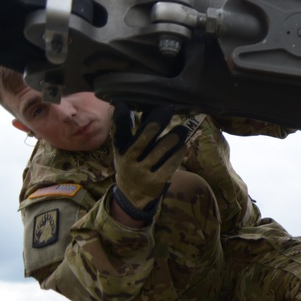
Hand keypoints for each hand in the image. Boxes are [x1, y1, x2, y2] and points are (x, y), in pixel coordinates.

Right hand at [111, 104, 191, 221]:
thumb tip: (138, 106)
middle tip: (167, 108)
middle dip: (155, 123)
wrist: (132, 196)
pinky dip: (177, 153)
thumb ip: (129, 130)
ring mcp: (142, 172)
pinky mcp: (156, 181)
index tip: (123, 105)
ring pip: (159, 151)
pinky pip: (169, 165)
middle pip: (142, 139)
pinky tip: (183, 145)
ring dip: (172, 138)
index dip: (119, 120)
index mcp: (120, 150)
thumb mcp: (124, 149)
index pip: (118, 133)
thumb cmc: (131, 163)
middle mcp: (128, 161)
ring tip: (182, 128)